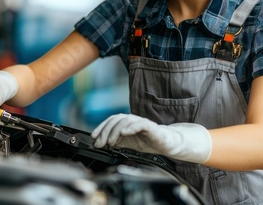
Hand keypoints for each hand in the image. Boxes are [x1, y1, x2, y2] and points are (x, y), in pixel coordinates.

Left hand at [91, 114, 211, 163]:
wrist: (168, 144)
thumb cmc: (149, 141)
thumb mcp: (128, 143)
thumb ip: (117, 142)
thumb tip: (101, 143)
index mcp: (127, 123)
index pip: (112, 120)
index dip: (101, 127)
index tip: (94, 137)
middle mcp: (134, 120)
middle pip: (117, 119)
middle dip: (106, 131)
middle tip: (101, 143)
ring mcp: (142, 123)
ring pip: (126, 120)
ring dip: (116, 130)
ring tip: (111, 141)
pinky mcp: (152, 127)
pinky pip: (140, 124)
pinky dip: (131, 127)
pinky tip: (125, 133)